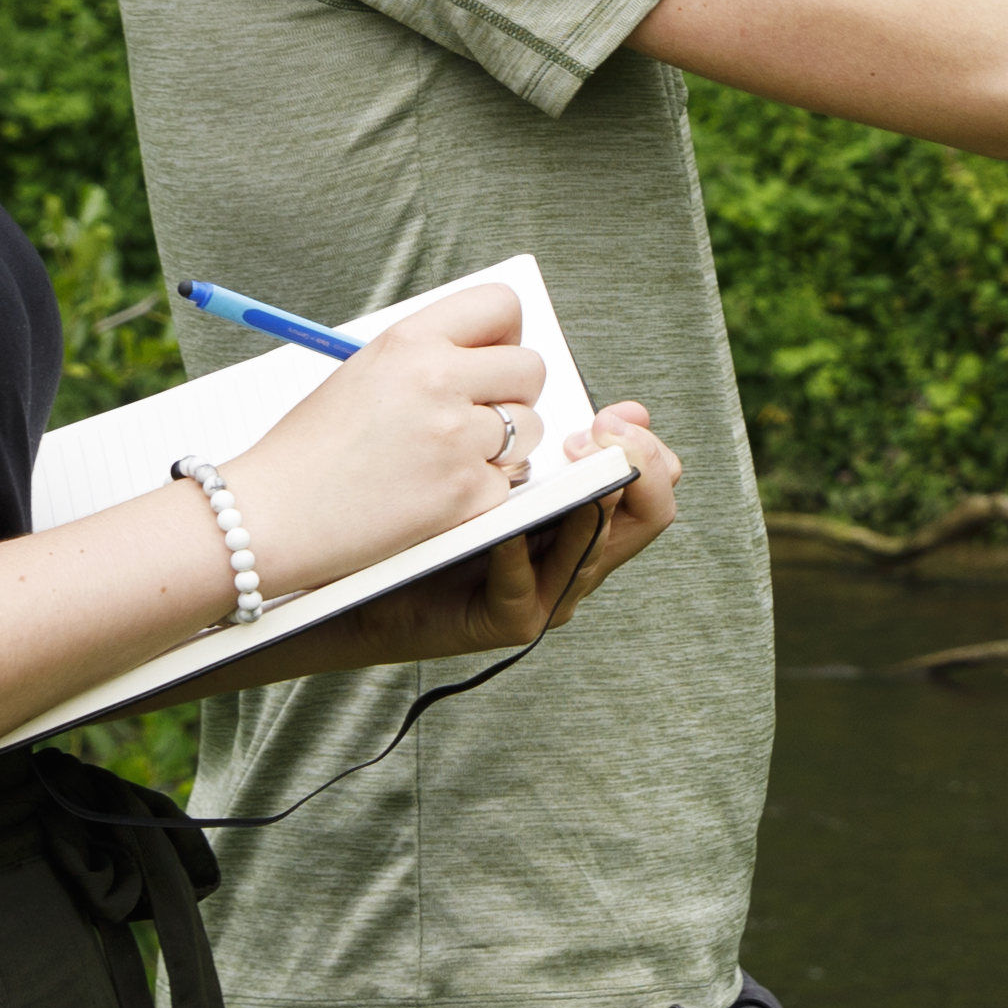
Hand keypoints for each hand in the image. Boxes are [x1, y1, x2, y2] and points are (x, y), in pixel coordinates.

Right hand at [217, 278, 556, 600]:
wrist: (268, 516)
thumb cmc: (308, 450)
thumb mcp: (363, 375)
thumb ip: (428, 358)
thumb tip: (489, 357)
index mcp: (410, 341)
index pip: (501, 305)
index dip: (507, 333)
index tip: (493, 358)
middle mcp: (439, 380)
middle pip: (531, 369)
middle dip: (514, 394)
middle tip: (479, 417)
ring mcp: (456, 438)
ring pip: (530, 429)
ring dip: (504, 447)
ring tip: (449, 459)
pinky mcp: (465, 492)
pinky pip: (508, 484)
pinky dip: (479, 495)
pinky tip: (433, 497)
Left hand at [337, 402, 677, 661]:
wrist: (352, 571)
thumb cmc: (412, 506)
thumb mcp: (477, 451)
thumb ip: (526, 419)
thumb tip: (591, 387)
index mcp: (581, 509)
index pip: (655, 478)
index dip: (648, 447)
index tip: (614, 415)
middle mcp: (578, 551)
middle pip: (650, 513)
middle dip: (638, 468)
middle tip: (600, 435)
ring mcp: (548, 590)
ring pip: (597, 550)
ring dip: (588, 506)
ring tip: (569, 465)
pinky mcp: (506, 619)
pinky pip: (527, 588)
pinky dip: (517, 555)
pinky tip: (500, 529)